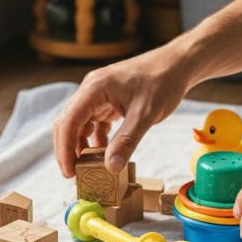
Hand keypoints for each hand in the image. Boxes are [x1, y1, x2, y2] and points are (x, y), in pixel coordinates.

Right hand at [53, 46, 197, 176]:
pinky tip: (104, 153)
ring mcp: (98, 94)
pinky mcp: (108, 100)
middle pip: (68, 123)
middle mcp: (91, 90)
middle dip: (68, 149)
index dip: (64, 149)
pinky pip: (94, 122)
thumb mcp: (145, 115)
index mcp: (94, 88)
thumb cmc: (162, 83)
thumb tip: (111, 168)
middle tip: (74, 176)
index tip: (69, 172)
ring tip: (89, 168)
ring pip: (80, 124)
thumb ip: (126, 142)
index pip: (68, 121)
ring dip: (82, 145)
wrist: (177, 65)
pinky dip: (96, 139)